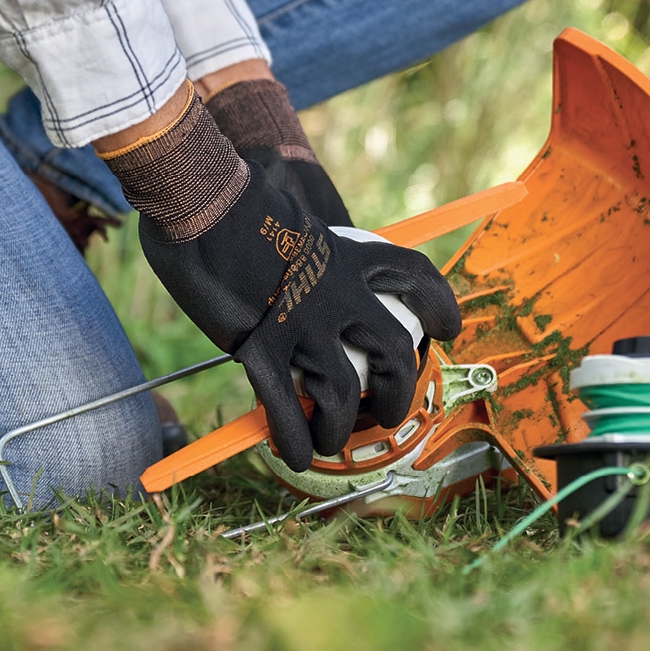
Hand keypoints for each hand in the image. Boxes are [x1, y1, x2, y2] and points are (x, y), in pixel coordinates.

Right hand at [100, 86, 460, 469]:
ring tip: (330, 441)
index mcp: (346, 255)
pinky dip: (293, 438)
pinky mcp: (259, 345)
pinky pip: (285, 406)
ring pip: (341, 392)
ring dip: (339, 427)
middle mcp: (336, 292)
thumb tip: (302, 274)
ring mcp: (300, 322)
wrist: (201, 198)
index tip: (448, 327)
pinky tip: (295, 453)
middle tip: (388, 413)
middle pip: (392, 352)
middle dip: (397, 392)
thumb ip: (308, 253)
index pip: (413, 276)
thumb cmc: (234, 200)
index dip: (440, 306)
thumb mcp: (293, 219)